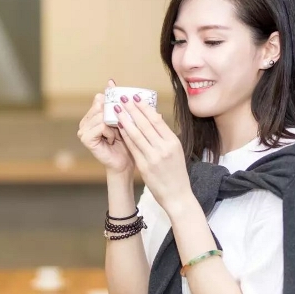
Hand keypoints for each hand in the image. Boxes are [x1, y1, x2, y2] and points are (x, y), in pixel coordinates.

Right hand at [77, 79, 134, 175]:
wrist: (125, 163)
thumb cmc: (128, 142)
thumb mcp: (125, 118)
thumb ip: (119, 101)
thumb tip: (111, 80)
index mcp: (93, 114)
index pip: (100, 97)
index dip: (113, 101)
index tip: (122, 112)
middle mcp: (86, 120)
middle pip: (101, 105)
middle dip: (115, 115)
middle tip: (120, 128)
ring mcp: (83, 129)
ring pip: (102, 114)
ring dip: (114, 125)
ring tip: (117, 135)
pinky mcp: (85, 138)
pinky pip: (101, 126)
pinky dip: (110, 132)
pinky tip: (113, 140)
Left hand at [115, 94, 192, 213]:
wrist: (178, 196)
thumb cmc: (177, 173)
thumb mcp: (176, 152)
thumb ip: (165, 136)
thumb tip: (156, 118)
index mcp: (173, 142)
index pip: (157, 120)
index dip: (145, 108)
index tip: (136, 97)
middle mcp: (164, 148)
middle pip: (145, 124)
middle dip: (132, 109)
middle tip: (123, 98)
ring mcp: (154, 158)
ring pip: (136, 134)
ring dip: (125, 120)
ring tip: (117, 110)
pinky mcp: (145, 167)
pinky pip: (133, 148)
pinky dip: (125, 136)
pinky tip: (119, 128)